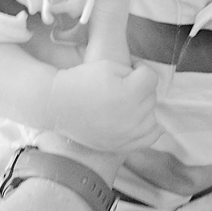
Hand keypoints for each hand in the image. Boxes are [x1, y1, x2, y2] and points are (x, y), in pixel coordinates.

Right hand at [46, 60, 160, 151]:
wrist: (59, 106)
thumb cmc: (82, 81)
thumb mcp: (109, 65)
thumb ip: (134, 70)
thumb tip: (149, 81)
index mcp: (130, 93)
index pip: (151, 77)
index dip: (140, 68)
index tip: (128, 69)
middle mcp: (133, 116)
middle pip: (151, 97)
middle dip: (139, 88)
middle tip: (120, 86)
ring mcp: (129, 134)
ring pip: (152, 116)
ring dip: (143, 108)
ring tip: (124, 103)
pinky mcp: (123, 145)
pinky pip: (150, 137)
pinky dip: (148, 128)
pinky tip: (140, 120)